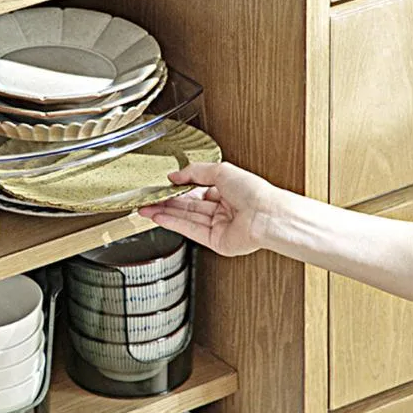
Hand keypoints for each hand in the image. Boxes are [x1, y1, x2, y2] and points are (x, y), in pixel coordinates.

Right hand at [139, 161, 278, 256]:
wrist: (266, 216)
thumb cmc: (255, 192)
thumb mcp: (221, 171)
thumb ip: (195, 172)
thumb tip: (175, 175)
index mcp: (228, 192)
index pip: (197, 190)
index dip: (179, 188)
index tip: (162, 186)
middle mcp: (223, 210)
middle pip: (188, 206)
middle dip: (166, 202)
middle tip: (148, 199)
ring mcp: (218, 226)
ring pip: (186, 218)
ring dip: (165, 213)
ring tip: (146, 209)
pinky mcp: (214, 241)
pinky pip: (190, 230)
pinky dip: (173, 223)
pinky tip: (158, 217)